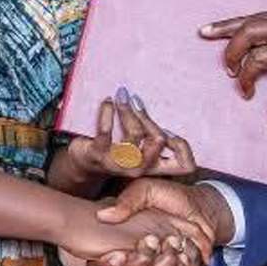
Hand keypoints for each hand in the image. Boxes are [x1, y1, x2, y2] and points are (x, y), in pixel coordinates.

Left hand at [60, 90, 198, 185]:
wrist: (81, 162)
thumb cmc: (114, 149)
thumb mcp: (138, 146)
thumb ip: (152, 134)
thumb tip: (163, 103)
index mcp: (154, 166)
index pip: (184, 166)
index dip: (183, 146)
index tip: (169, 128)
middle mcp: (140, 169)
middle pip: (159, 140)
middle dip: (150, 117)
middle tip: (137, 101)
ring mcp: (119, 164)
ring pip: (135, 134)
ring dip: (129, 111)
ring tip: (122, 96)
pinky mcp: (98, 156)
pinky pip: (106, 132)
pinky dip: (107, 113)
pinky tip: (107, 102)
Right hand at [61, 204, 209, 265]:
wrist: (201, 207)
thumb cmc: (170, 197)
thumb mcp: (148, 190)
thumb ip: (128, 201)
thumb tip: (104, 215)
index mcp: (118, 241)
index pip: (99, 264)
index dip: (106, 265)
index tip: (121, 253)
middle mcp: (131, 259)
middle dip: (139, 264)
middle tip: (153, 241)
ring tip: (173, 245)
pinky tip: (184, 258)